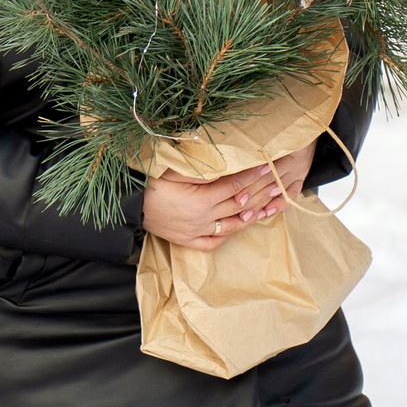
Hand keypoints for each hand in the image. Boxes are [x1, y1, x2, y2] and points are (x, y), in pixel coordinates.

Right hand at [140, 160, 292, 252]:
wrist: (129, 204)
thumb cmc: (150, 181)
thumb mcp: (175, 170)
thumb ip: (202, 170)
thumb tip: (225, 163)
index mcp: (202, 199)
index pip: (235, 186)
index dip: (253, 175)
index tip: (267, 166)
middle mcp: (204, 218)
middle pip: (238, 205)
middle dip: (259, 193)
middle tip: (277, 184)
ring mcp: (196, 231)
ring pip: (230, 225)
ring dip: (249, 217)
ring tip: (265, 208)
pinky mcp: (186, 240)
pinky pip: (212, 242)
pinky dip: (225, 236)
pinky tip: (234, 228)